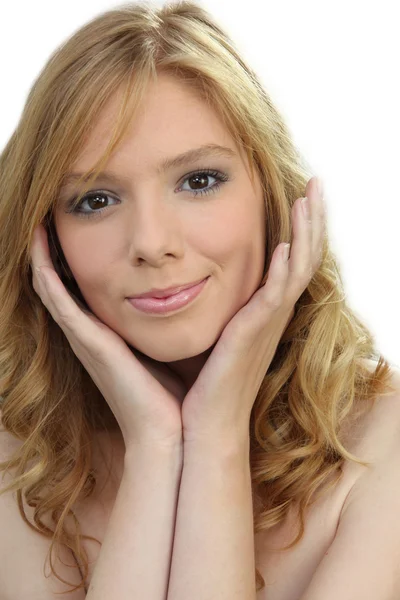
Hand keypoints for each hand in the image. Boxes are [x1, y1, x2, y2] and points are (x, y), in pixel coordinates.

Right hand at [29, 224, 184, 451]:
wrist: (167, 433)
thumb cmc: (172, 398)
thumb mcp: (166, 354)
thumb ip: (166, 331)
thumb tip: (188, 305)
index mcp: (106, 338)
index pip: (80, 294)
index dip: (71, 265)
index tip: (76, 234)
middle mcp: (89, 337)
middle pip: (59, 288)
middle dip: (50, 257)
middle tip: (46, 223)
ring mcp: (85, 340)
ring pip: (52, 289)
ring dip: (43, 258)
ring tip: (39, 226)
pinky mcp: (89, 343)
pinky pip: (59, 301)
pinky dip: (47, 274)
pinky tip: (41, 247)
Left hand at [181, 176, 325, 446]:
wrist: (204, 425)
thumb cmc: (204, 382)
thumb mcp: (213, 333)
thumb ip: (216, 305)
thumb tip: (195, 278)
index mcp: (264, 312)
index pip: (292, 260)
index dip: (301, 228)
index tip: (300, 194)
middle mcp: (273, 315)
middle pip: (304, 257)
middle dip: (313, 219)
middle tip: (316, 183)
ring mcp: (267, 325)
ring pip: (299, 270)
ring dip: (306, 233)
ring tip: (309, 197)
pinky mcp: (254, 336)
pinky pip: (276, 298)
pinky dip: (285, 271)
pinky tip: (286, 245)